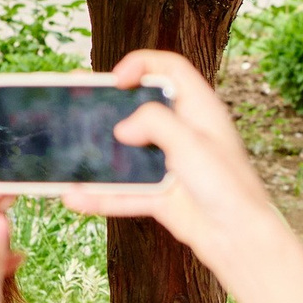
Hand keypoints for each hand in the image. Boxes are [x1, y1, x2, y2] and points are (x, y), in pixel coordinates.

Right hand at [59, 51, 285, 277]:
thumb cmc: (228, 186)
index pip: (171, 70)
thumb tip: (121, 128)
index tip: (116, 78)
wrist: (239, 238)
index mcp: (200, 111)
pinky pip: (122, 192)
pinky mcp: (160, 195)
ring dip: (96, 152)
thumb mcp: (192, 143)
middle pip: (140, 108)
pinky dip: (99, 195)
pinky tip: (74, 196)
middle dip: (107, 105)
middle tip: (75, 101)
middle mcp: (184, 133)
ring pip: (126, 151)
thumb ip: (156, 123)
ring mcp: (170, 165)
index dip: (142, 64)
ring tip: (64, 145)